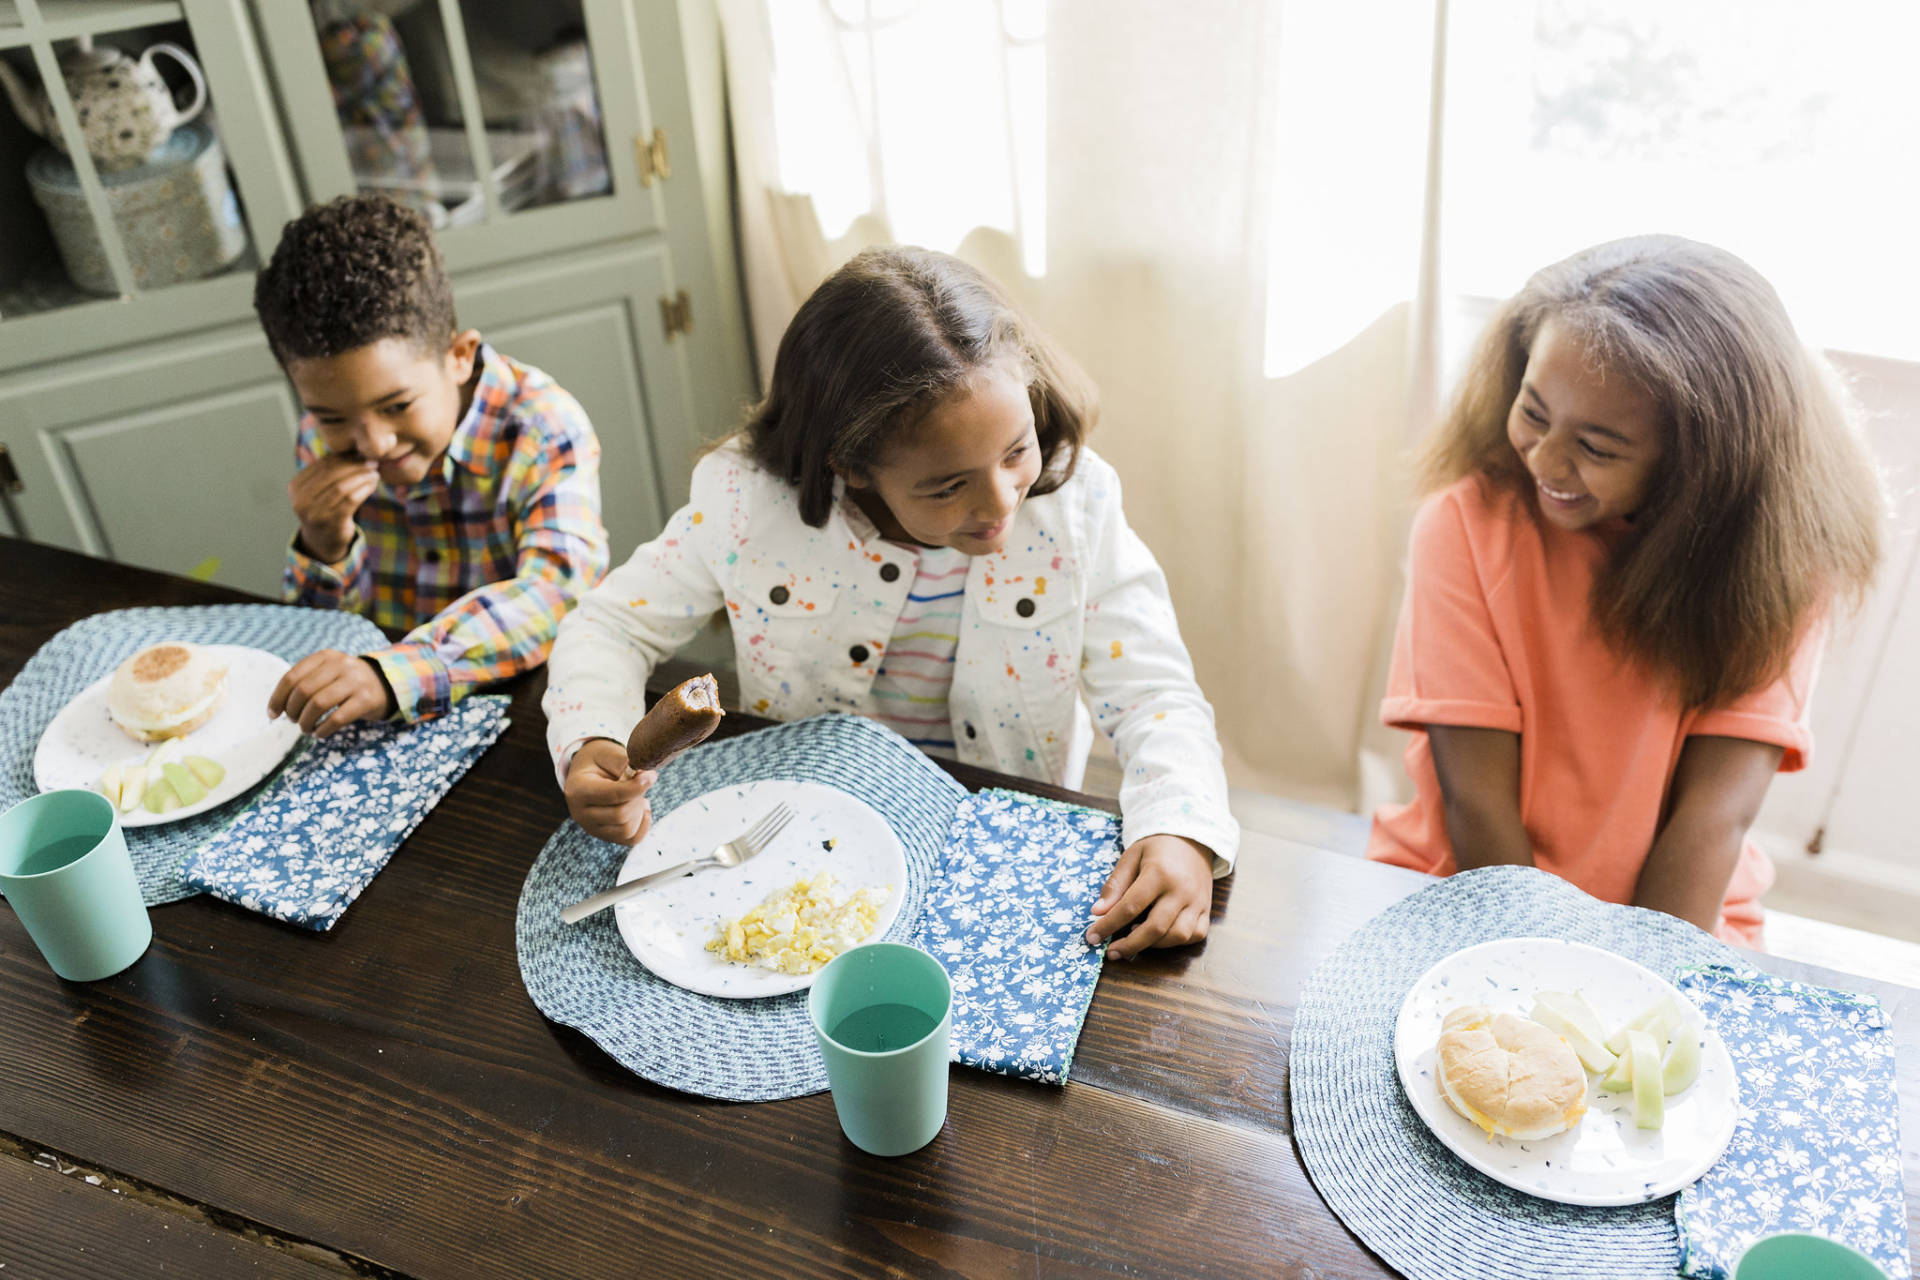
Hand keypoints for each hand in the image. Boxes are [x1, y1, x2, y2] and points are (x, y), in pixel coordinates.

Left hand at [266, 650, 395, 736]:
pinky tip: (319, 733)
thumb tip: (276, 709)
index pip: (292, 677)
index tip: (272, 714)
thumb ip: (304, 683)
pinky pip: (337, 718)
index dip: (278, 698)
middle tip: (293, 721)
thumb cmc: (346, 682)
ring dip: (306, 722)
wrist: (386, 683)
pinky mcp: (366, 700)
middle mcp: (340, 665)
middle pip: (303, 691)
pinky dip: (322, 730)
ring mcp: (355, 681)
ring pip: (318, 704)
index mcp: (325, 656)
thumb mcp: (327, 672)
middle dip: (292, 711)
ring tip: (306, 728)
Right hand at [290, 453, 378, 563]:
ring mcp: (315, 512)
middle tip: (371, 461)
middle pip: (332, 474)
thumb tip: (354, 449)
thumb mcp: (320, 489)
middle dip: (354, 465)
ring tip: (374, 472)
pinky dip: (364, 489)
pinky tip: (373, 484)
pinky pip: (351, 500)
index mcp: (296, 486)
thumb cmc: (325, 508)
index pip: (322, 465)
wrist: (323, 540)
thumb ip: (329, 472)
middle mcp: (301, 499)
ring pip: (342, 486)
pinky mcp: (331, 522)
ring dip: (362, 477)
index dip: (343, 457)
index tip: (360, 453)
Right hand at [565, 739, 656, 844]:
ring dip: (640, 810)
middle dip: (638, 798)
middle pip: (620, 815)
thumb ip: (624, 761)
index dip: (636, 787)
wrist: (588, 774)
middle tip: (643, 781)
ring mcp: (592, 828)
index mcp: (579, 791)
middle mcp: (581, 814)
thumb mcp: (607, 753)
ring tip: (638, 794)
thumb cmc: (599, 762)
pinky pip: (632, 839)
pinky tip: (642, 807)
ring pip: (627, 829)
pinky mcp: (606, 837)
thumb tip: (646, 774)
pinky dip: (643, 824)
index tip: (651, 775)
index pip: (612, 795)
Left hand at [1084, 834, 1214, 959]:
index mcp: (1160, 873)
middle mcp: (1182, 890)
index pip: (1130, 906)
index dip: (1108, 925)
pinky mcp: (1207, 910)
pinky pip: (1195, 936)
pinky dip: (1175, 942)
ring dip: (1153, 944)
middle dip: (1130, 945)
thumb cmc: (1157, 849)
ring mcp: (1198, 902)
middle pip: (1155, 928)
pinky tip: (1159, 937)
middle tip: (1111, 952)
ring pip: (1177, 936)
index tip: (1092, 937)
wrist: (1192, 840)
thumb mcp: (1131, 857)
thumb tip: (1097, 912)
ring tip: (1134, 939)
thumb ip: (1115, 885)